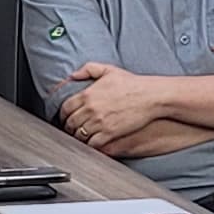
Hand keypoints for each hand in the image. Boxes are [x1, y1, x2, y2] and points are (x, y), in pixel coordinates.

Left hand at [54, 62, 178, 149]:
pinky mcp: (109, 133)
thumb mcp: (109, 70)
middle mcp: (90, 109)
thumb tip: (73, 75)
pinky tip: (93, 142)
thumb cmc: (132, 84)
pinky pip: (92, 144)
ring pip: (79, 135)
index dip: (63, 115)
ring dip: (78, 137)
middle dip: (69, 127)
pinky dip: (89, 144)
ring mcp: (99, 122)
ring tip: (82, 136)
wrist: (150, 96)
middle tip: (73, 129)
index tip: (66, 118)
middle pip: (70, 123)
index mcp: (87, 94)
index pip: (65, 108)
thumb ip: (88, 69)